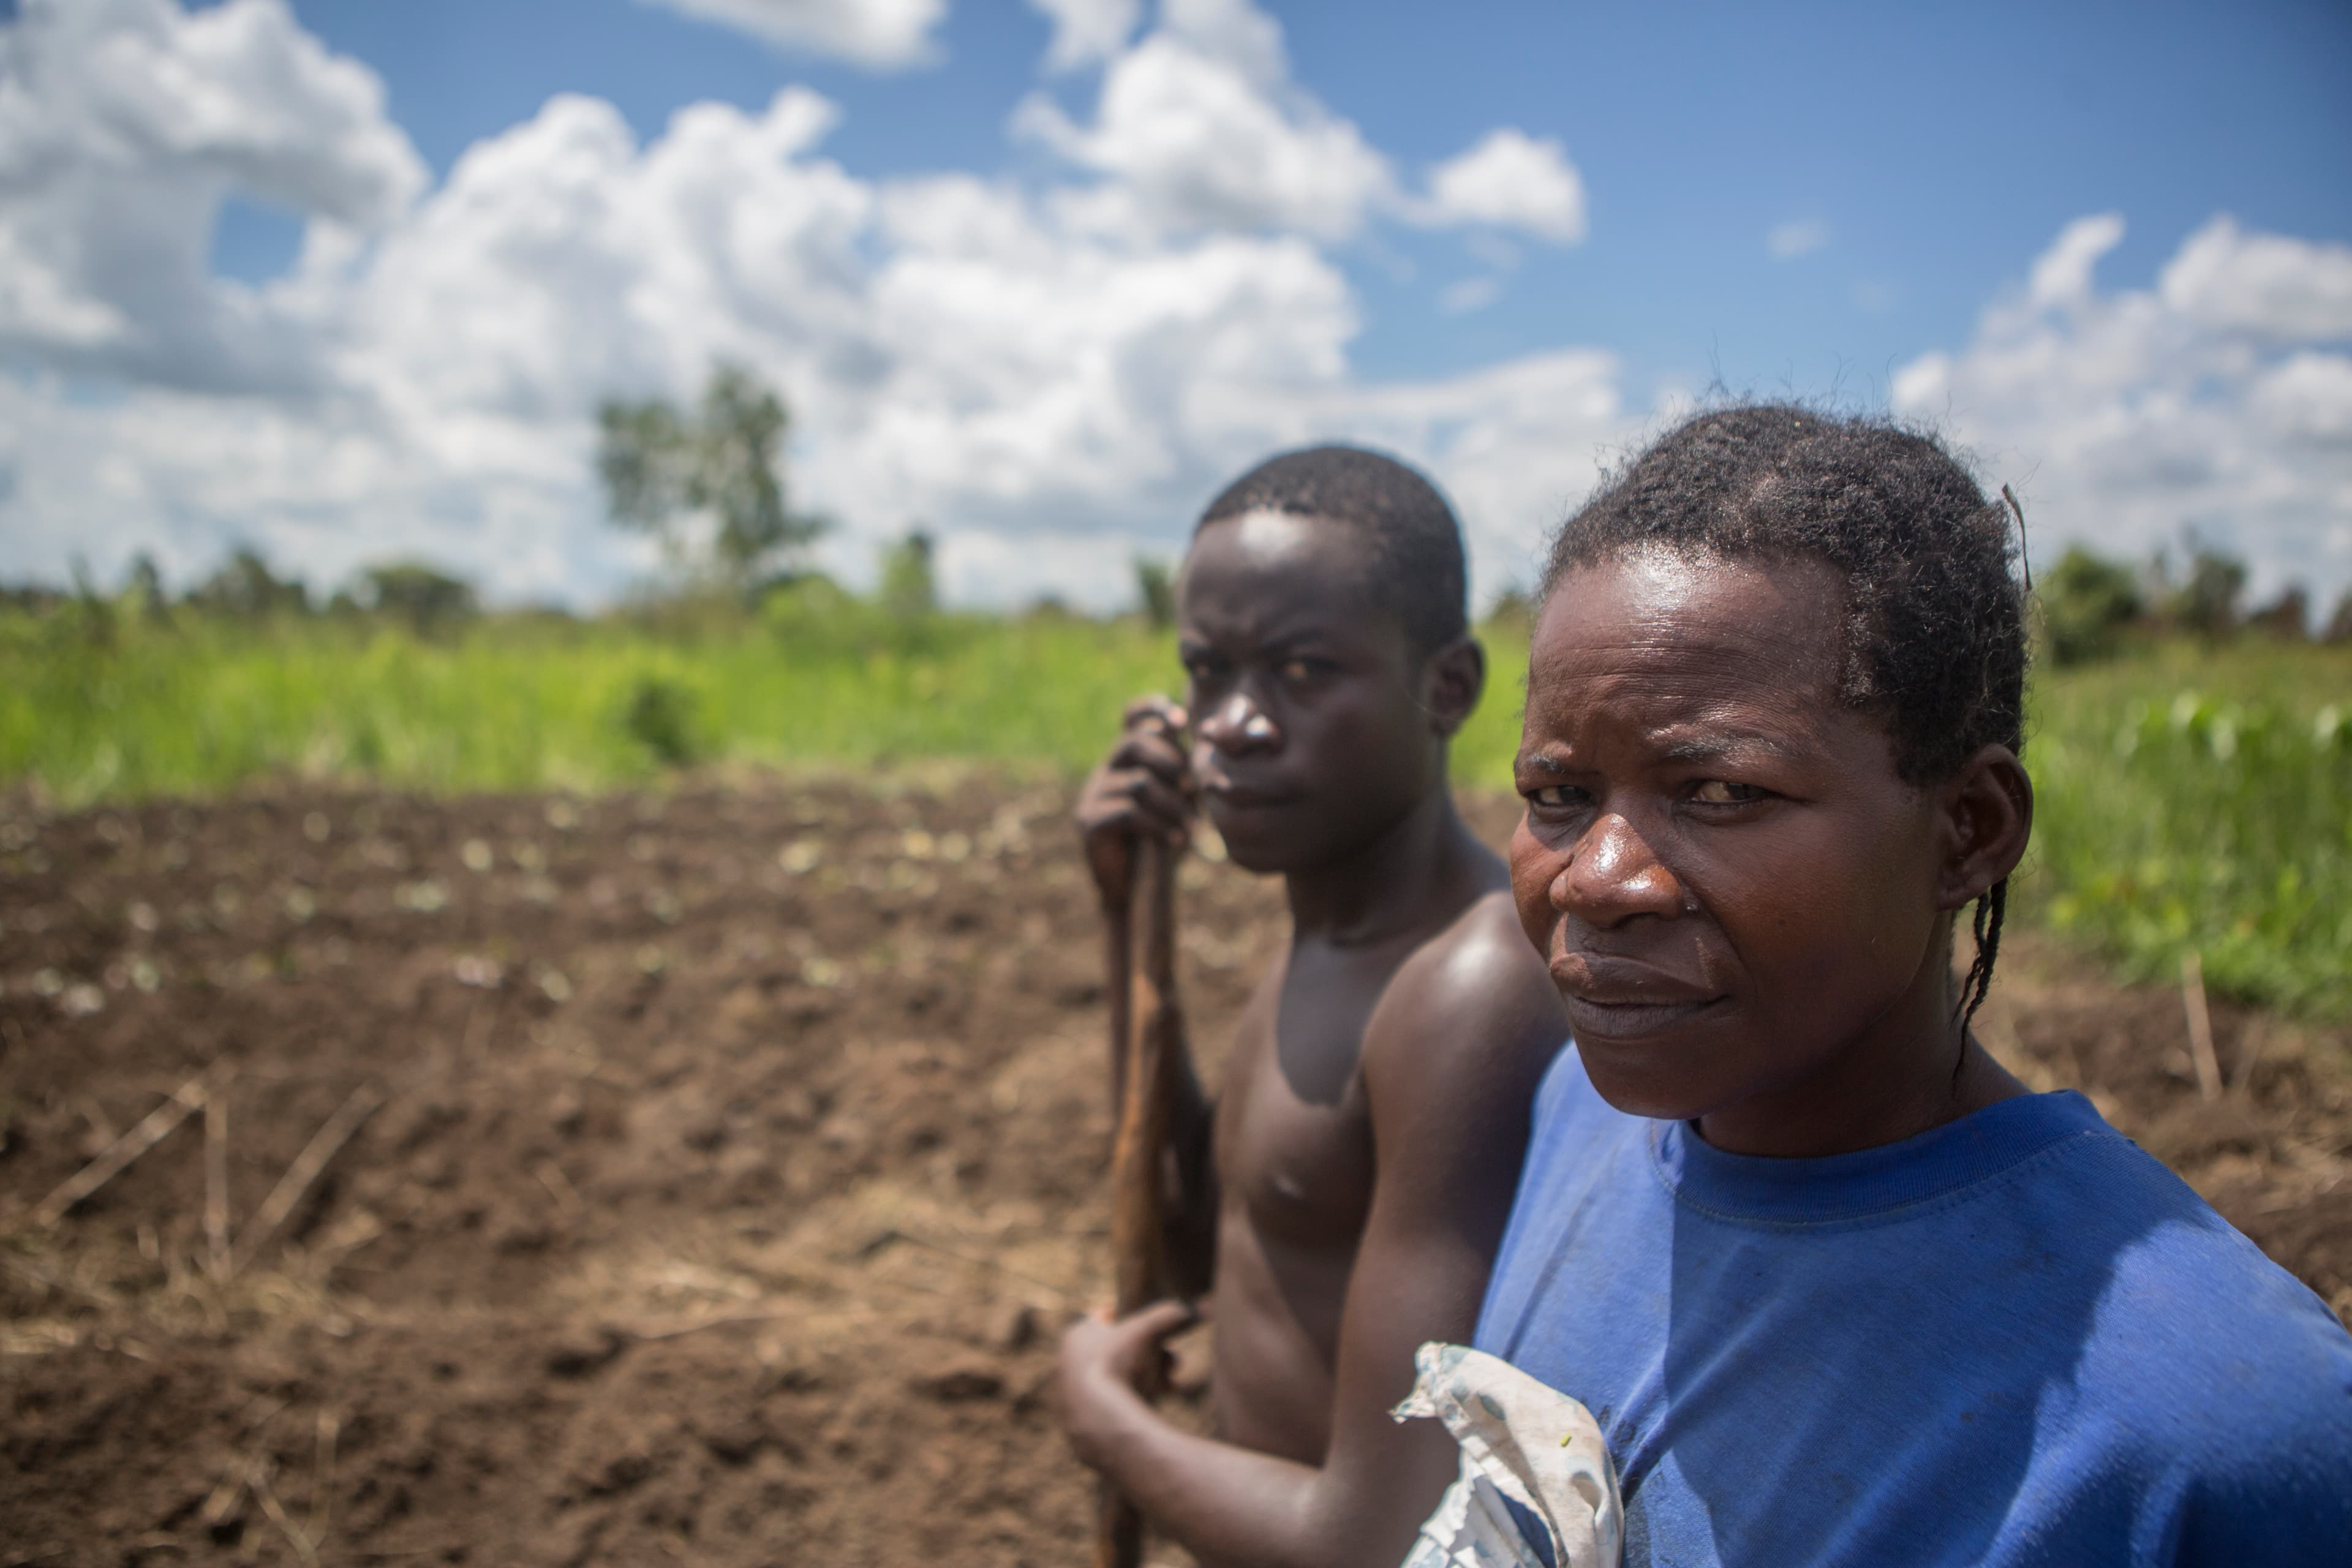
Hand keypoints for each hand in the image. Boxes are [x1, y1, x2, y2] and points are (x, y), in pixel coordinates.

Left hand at [1054, 1299, 1196, 1468]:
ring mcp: (1072, 1394)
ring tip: (1169, 1385)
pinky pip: (1113, 1403)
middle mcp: (1069, 1363)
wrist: (1099, 1421)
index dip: (1135, 1321)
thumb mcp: (1148, 1331)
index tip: (1155, 1330)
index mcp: (1076, 1336)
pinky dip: (1135, 1400)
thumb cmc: (1119, 1367)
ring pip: (1119, 1378)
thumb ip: (1167, 1315)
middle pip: (1118, 1350)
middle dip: (1149, 1356)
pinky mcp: (1081, 1421)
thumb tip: (1189, 1310)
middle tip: (1172, 1363)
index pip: (1107, 1319)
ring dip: (1147, 1378)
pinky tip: (1156, 1403)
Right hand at [1074, 697, 1193, 910]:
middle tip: (1193, 792)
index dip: (1152, 708)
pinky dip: (1158, 826)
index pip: (1132, 716)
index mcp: (1129, 759)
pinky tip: (1175, 842)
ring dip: (1173, 806)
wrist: (1136, 891)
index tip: (1180, 720)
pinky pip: (1128, 811)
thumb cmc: (1163, 842)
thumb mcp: (1181, 803)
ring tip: (1190, 831)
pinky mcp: (1088, 820)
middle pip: (1137, 742)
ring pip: (1139, 781)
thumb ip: (1185, 774)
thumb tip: (1199, 745)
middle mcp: (1107, 769)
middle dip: (1172, 764)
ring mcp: (1093, 793)